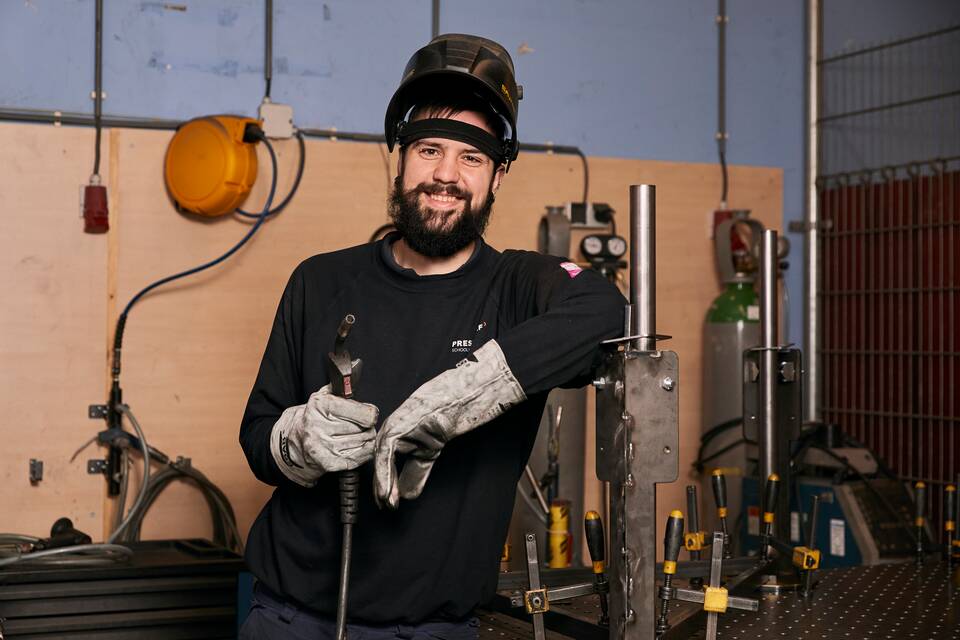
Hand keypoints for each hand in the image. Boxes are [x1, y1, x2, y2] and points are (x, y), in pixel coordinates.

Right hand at [270, 385, 379, 486]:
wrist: (294, 440)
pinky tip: (357, 446)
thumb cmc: (314, 417)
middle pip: (365, 428)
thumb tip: (357, 380)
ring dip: (366, 438)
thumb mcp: (322, 396)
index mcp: (321, 406)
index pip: (363, 413)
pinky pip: (359, 457)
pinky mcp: (329, 463)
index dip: (370, 413)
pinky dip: (364, 451)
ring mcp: (324, 447)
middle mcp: (320, 427)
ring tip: (357, 434)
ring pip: (363, 442)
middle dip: (368, 426)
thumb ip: (341, 389)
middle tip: (362, 425)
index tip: (370, 413)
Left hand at [373, 340, 525, 508]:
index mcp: (401, 433)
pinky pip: (387, 451)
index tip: (388, 502)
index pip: (387, 461)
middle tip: (385, 506)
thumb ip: (419, 470)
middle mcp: (394, 428)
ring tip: (386, 502)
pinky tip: (387, 489)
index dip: (386, 481)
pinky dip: (386, 471)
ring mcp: (395, 423)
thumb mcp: (432, 448)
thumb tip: (408, 494)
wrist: (465, 394)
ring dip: (382, 482)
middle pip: (381, 460)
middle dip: (382, 485)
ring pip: (380, 457)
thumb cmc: (453, 412)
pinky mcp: (399, 423)